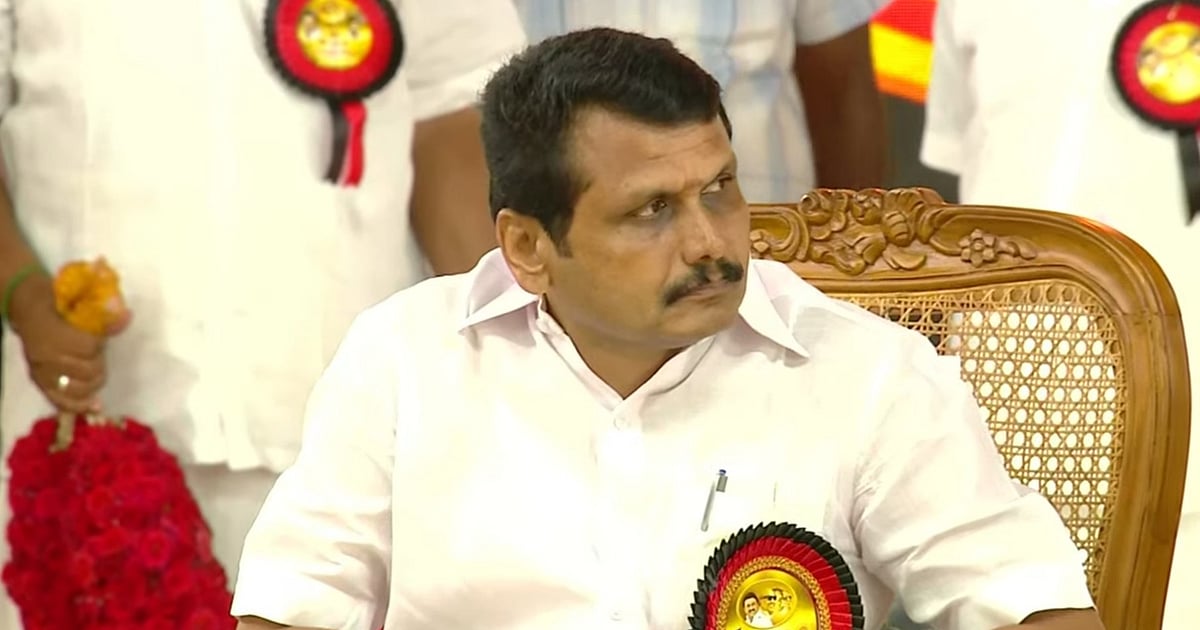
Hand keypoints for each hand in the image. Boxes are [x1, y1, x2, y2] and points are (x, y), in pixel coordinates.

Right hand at [7, 272, 130, 413]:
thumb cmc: (57, 302)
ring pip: (78, 389)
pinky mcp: (39, 382)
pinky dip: (79, 405)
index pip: (89, 348)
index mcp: (54, 333)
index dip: (99, 345)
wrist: (27, 308)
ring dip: (93, 384)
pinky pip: (61, 401)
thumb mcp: (79, 300)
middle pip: (87, 371)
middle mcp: (47, 356)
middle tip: (98, 356)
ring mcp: (42, 372)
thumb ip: (103, 314)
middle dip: (99, 364)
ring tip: (96, 375)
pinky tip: (94, 405)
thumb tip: (127, 317)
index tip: (100, 339)